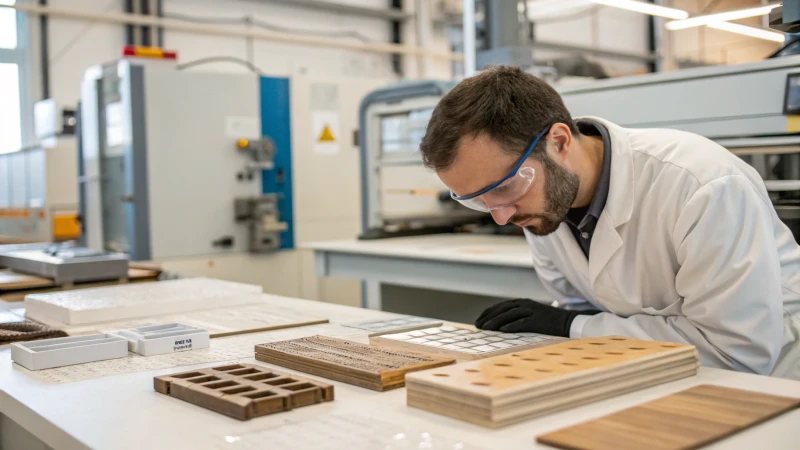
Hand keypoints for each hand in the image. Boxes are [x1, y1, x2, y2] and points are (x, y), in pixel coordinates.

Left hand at [475, 298, 590, 336]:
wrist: (567, 321)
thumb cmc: (547, 321)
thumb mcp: (530, 315)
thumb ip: (517, 317)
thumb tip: (500, 325)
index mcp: (522, 302)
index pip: (500, 306)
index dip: (488, 312)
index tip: (478, 320)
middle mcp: (525, 304)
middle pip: (502, 309)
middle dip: (488, 317)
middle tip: (478, 325)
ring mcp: (532, 311)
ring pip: (509, 315)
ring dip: (496, 321)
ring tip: (485, 328)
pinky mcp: (538, 320)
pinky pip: (522, 323)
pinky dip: (511, 326)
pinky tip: (502, 331)